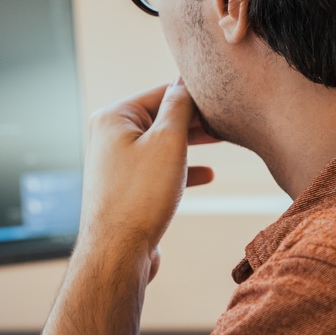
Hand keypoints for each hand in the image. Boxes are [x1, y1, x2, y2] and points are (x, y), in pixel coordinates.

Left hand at [77, 78, 215, 278]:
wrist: (118, 253)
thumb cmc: (141, 196)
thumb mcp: (168, 142)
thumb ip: (179, 107)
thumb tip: (184, 81)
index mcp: (112, 117)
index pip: (160, 92)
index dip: (193, 93)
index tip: (223, 96)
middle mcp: (108, 136)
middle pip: (159, 116)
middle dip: (194, 118)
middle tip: (227, 120)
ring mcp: (114, 163)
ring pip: (160, 143)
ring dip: (190, 142)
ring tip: (221, 140)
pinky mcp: (124, 186)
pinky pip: (156, 167)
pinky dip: (180, 168)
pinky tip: (208, 174)